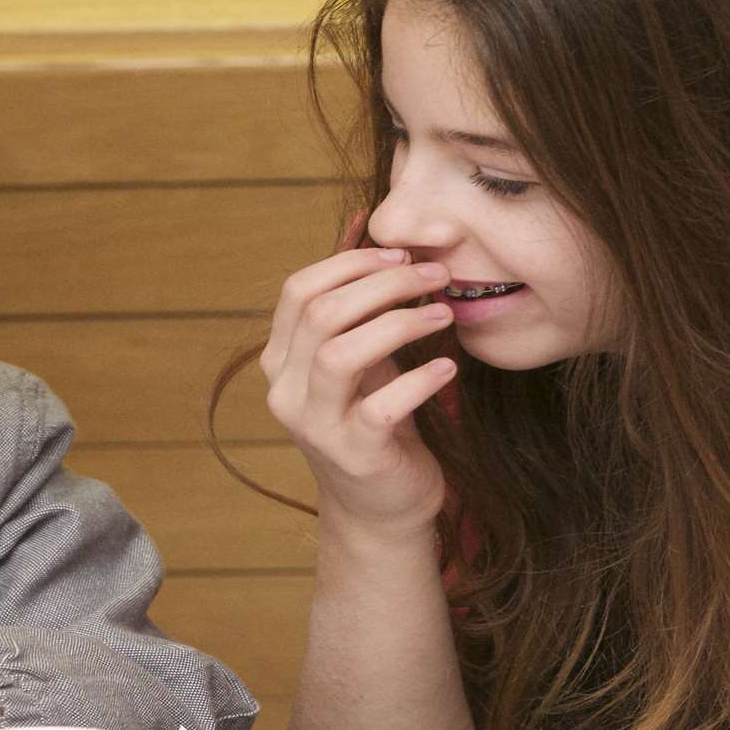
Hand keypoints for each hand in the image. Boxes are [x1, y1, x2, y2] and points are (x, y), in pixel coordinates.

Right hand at [261, 234, 456, 537]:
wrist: (381, 507)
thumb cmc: (374, 420)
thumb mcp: (360, 356)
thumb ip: (357, 302)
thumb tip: (364, 223)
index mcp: (281, 359)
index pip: (298, 290)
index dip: (350, 263)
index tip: (402, 255)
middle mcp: (286, 391)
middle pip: (321, 312)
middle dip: (384, 284)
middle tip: (436, 276)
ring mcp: (315, 426)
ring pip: (340, 352)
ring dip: (399, 323)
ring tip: (443, 315)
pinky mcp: (353, 454)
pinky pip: (382, 406)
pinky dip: (420, 380)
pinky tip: (448, 370)